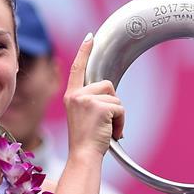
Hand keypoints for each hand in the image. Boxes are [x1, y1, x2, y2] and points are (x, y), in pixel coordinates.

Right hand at [64, 33, 125, 156]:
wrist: (84, 155)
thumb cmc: (87, 141)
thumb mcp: (84, 117)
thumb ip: (92, 103)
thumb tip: (111, 98)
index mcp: (72, 96)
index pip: (78, 69)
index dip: (84, 52)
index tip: (90, 38)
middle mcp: (76, 95)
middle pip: (108, 85)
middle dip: (113, 104)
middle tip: (105, 124)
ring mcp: (86, 100)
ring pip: (116, 98)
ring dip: (118, 116)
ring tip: (107, 130)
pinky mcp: (99, 107)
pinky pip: (120, 108)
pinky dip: (121, 122)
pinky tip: (112, 133)